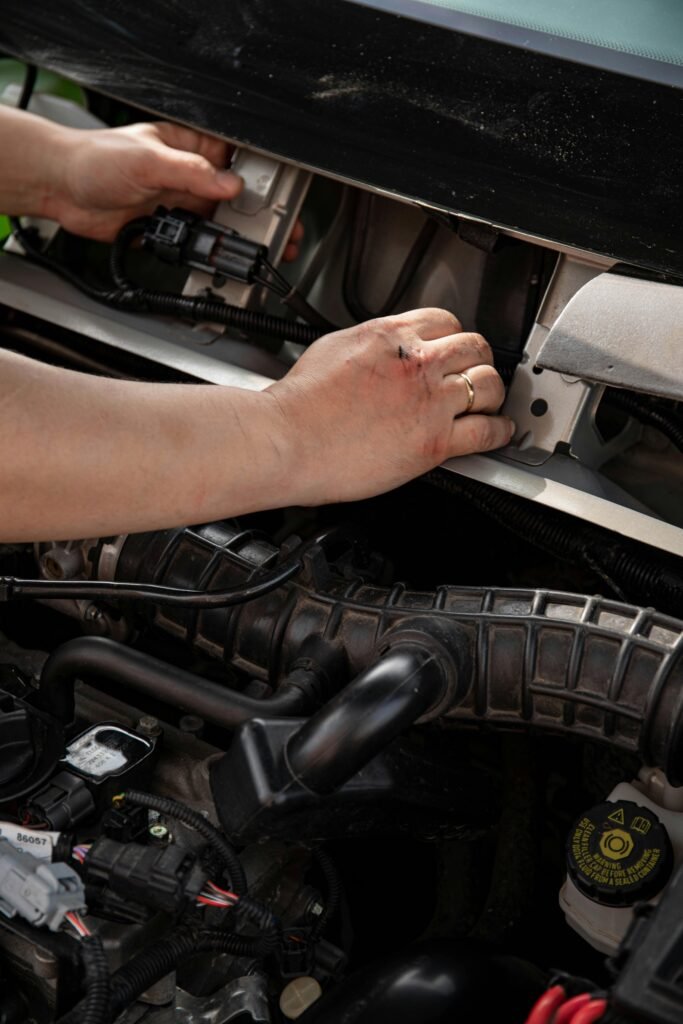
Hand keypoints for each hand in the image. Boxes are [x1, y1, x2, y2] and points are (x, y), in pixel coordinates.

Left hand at [47, 120, 303, 257]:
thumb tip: (230, 185)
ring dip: (238, 238)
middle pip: (237, 197)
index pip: (239, 158)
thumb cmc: (95, 158)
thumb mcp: (149, 159)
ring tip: (261, 253)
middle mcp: (189, 174)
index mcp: (191, 145)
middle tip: (283, 233)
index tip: (283, 198)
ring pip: (220, 222)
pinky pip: (196, 243)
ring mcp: (180, 202)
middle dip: (261, 216)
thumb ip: (192, 172)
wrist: (60, 189)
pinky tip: (221, 260)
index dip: (263, 177)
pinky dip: (209, 253)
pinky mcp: (168, 227)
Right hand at [264, 308, 512, 505]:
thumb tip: (379, 351)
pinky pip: (486, 430)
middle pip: (473, 346)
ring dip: (492, 392)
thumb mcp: (332, 349)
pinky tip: (497, 432)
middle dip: (479, 358)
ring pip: (487, 384)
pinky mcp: (434, 441)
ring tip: (490, 401)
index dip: (452, 336)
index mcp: (389, 336)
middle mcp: (415, 363)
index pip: (443, 321)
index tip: (452, 347)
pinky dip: (498, 431)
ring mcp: (428, 401)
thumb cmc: (297, 406)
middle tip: (478, 370)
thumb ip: (368, 347)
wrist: (286, 441)